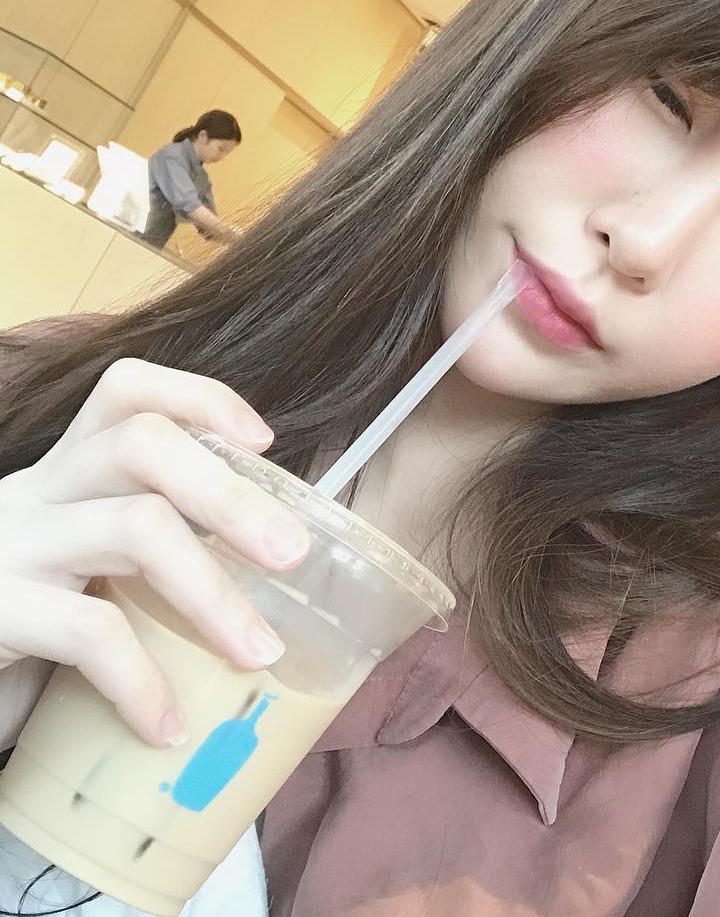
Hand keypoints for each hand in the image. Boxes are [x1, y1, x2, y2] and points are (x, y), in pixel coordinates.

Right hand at [0, 359, 308, 747]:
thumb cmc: (31, 622)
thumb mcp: (87, 566)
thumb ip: (154, 551)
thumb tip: (274, 568)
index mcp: (69, 472)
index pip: (127, 391)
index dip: (201, 399)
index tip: (264, 444)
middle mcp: (36, 491)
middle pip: (142, 444)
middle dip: (231, 496)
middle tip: (294, 555)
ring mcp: (10, 545)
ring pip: (134, 528)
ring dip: (212, 593)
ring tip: (260, 652)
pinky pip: (88, 632)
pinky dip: (142, 681)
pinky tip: (169, 725)